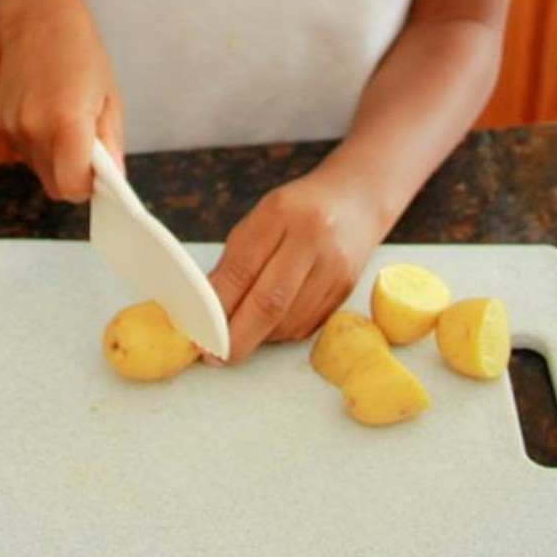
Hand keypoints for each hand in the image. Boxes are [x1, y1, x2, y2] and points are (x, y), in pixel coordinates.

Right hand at [0, 0, 122, 202]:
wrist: (36, 18)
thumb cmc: (81, 53)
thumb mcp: (109, 96)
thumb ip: (110, 143)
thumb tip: (113, 179)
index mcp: (65, 121)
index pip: (73, 187)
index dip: (90, 186)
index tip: (102, 173)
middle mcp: (32, 129)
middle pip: (55, 187)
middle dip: (75, 178)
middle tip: (90, 150)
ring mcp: (11, 128)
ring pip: (40, 170)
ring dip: (57, 160)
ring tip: (67, 121)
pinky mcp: (0, 124)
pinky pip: (26, 152)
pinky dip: (41, 144)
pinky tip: (47, 111)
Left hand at [207, 171, 384, 362]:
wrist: (356, 200)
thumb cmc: (297, 209)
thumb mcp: (259, 218)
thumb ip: (235, 259)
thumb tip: (208, 306)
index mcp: (280, 214)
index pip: (242, 270)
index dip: (218, 306)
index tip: (199, 331)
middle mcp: (311, 240)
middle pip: (269, 303)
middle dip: (237, 337)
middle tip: (215, 355)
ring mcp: (333, 267)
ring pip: (287, 321)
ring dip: (258, 336)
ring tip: (241, 334)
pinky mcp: (345, 290)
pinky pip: (305, 325)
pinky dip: (280, 332)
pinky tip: (269, 325)